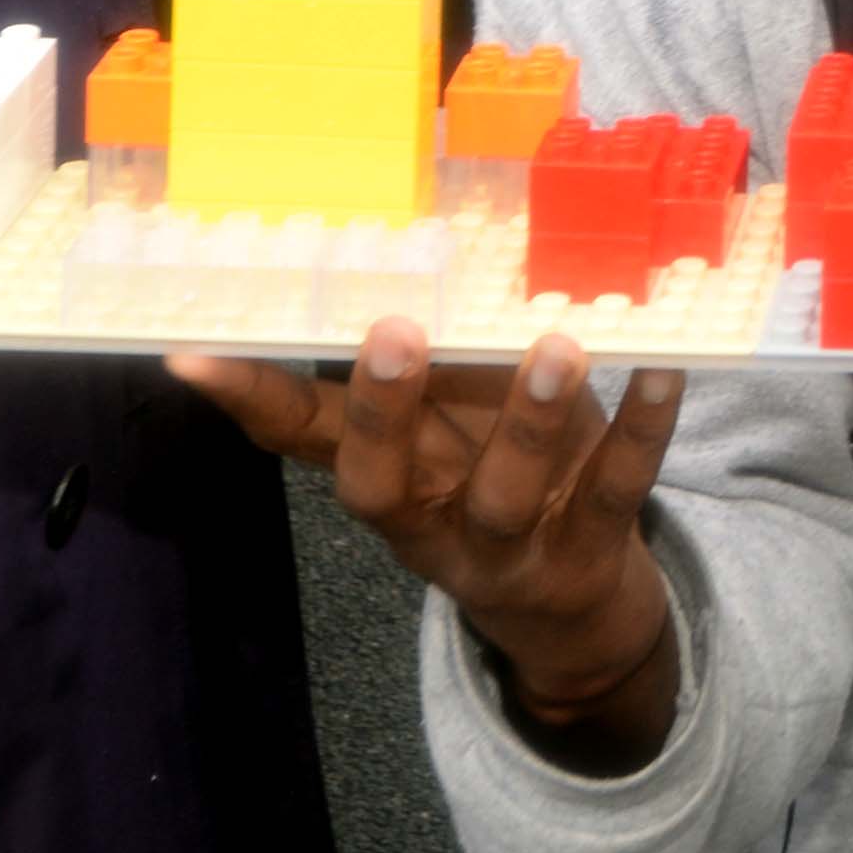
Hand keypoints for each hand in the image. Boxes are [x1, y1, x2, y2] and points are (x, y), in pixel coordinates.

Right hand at [181, 322, 684, 759]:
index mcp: (385, 474)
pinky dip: (642, 429)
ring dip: (526, 422)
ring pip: (503, 493)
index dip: (248, 401)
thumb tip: (395, 242)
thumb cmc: (501, 475)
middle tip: (395, 334)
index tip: (192, 354)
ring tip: (553, 345)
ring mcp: (508, 545)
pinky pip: (618, 489)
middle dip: (383, 413)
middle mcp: (430, 518)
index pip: (301, 438)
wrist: (577, 610)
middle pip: (383, 483)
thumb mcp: (452, 424)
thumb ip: (429, 361)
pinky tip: (661, 371)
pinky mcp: (590, 550)